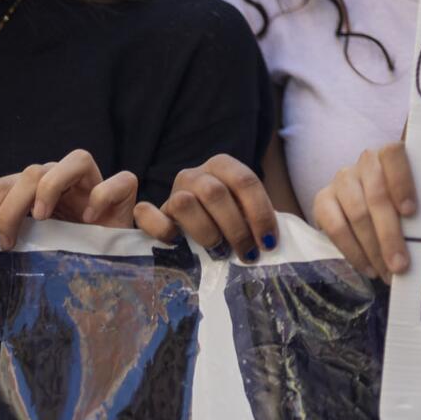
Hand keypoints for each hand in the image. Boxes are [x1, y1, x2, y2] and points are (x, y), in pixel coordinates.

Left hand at [0, 149, 137, 257]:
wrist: (109, 272)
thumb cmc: (65, 260)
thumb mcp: (29, 249)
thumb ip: (9, 239)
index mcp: (35, 192)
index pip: (1, 187)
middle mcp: (63, 181)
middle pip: (31, 173)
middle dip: (10, 207)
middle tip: (7, 242)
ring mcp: (96, 184)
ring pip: (76, 160)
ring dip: (51, 187)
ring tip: (43, 218)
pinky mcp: (125, 193)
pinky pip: (120, 180)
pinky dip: (103, 195)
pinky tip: (90, 219)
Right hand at [134, 154, 279, 262]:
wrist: (191, 223)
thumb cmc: (227, 218)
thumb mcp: (245, 211)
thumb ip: (257, 218)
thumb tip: (272, 241)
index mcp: (223, 166)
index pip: (245, 181)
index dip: (260, 213)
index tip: (269, 242)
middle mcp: (196, 174)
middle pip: (215, 193)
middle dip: (236, 228)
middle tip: (247, 253)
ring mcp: (172, 191)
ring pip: (185, 203)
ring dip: (206, 232)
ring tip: (218, 251)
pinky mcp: (152, 211)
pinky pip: (147, 215)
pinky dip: (162, 230)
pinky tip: (177, 244)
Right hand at [312, 143, 417, 281]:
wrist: (363, 205)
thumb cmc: (400, 203)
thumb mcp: (412, 200)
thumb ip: (420, 209)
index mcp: (391, 155)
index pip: (394, 156)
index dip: (401, 183)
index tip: (411, 212)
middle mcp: (366, 162)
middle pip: (376, 196)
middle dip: (390, 235)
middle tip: (401, 265)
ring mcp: (342, 179)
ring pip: (357, 214)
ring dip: (373, 249)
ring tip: (387, 272)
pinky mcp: (322, 199)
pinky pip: (336, 228)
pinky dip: (354, 252)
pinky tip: (369, 268)